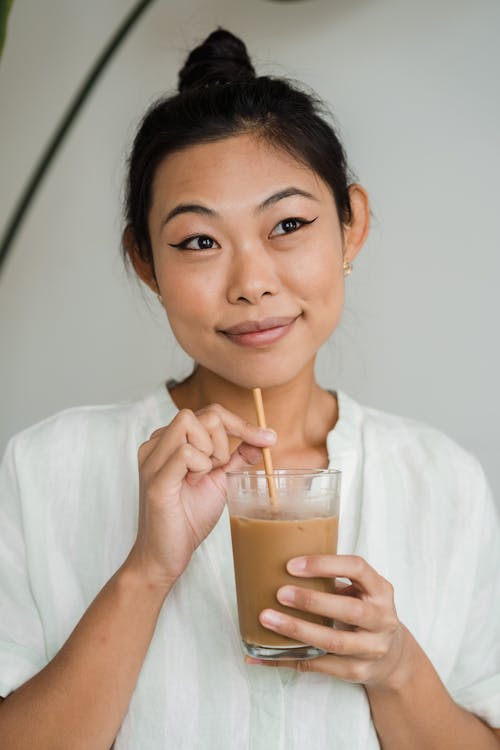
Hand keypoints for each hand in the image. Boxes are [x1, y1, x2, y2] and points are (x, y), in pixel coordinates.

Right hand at [127, 405, 275, 591]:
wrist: (166, 555)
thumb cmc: (188, 518)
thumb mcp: (219, 481)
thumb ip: (237, 458)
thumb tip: (263, 438)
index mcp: (170, 441)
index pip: (210, 413)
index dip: (241, 423)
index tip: (268, 438)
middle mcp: (156, 443)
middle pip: (204, 414)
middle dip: (224, 441)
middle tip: (215, 471)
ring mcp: (153, 459)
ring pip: (191, 423)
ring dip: (210, 452)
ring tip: (201, 478)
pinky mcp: (156, 479)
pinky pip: (185, 452)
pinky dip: (200, 466)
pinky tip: (193, 484)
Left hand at [250, 555, 407, 688]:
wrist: (392, 657)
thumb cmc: (365, 613)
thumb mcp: (362, 591)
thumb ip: (334, 580)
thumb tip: (281, 568)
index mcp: (380, 590)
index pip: (357, 568)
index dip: (325, 564)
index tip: (292, 566)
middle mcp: (381, 619)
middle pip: (349, 610)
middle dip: (312, 601)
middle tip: (280, 593)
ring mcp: (372, 648)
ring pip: (334, 642)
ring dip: (298, 630)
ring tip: (268, 620)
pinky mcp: (357, 672)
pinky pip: (319, 665)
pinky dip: (289, 658)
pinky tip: (265, 654)